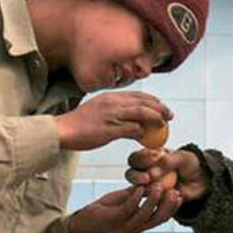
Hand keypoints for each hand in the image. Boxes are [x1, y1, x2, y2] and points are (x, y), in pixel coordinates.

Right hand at [54, 92, 172, 150]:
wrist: (62, 130)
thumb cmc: (79, 124)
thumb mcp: (98, 110)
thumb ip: (114, 111)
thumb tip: (128, 118)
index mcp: (111, 96)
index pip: (138, 95)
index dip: (153, 100)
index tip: (161, 106)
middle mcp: (113, 102)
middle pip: (144, 102)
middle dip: (160, 108)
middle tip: (170, 116)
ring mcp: (112, 115)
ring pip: (142, 113)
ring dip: (156, 118)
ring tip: (164, 125)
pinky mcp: (110, 129)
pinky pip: (133, 129)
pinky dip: (142, 133)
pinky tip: (145, 138)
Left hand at [68, 184, 182, 232]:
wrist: (87, 218)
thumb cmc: (109, 208)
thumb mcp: (128, 198)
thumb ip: (141, 192)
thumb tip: (155, 180)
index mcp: (142, 223)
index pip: (162, 218)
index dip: (173, 208)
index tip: (180, 194)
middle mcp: (137, 227)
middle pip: (157, 219)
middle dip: (167, 206)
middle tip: (175, 191)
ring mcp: (125, 225)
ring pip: (144, 215)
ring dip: (153, 201)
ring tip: (159, 186)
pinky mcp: (114, 220)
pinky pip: (128, 209)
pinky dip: (135, 198)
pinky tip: (140, 188)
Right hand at [125, 148, 209, 202]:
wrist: (201, 180)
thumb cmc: (190, 164)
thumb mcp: (182, 157)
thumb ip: (167, 162)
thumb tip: (151, 172)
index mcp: (148, 158)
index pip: (136, 158)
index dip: (141, 159)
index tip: (153, 158)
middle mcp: (144, 172)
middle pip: (130, 175)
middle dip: (137, 177)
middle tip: (148, 178)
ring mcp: (149, 187)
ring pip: (138, 191)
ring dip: (148, 190)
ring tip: (164, 188)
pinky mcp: (156, 200)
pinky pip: (152, 203)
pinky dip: (162, 199)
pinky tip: (176, 194)